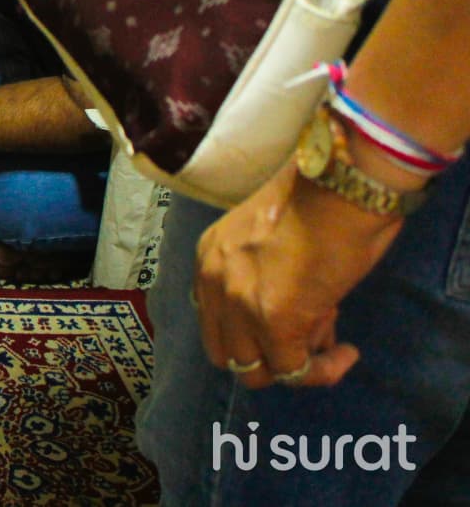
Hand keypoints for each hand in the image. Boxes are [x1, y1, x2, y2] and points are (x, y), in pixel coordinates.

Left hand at [192, 161, 401, 389]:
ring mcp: (239, 303)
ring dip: (294, 365)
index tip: (294, 321)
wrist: (344, 184)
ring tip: (332, 337)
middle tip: (312, 336)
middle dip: (268, 356)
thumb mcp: (274, 240)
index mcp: (210, 256)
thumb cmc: (322, 199)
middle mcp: (213, 281)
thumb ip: (272, 279)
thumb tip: (304, 319)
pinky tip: (347, 353)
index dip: (254, 332)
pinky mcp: (274, 322)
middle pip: (225, 353)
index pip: (215, 319)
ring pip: (254, 370)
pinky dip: (323, 371)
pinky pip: (294, 371)